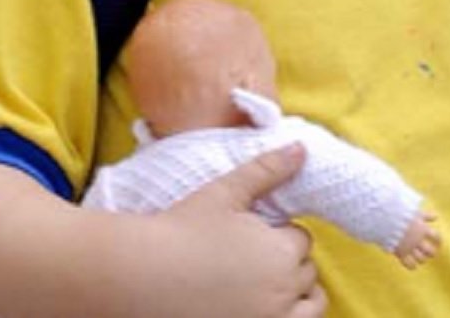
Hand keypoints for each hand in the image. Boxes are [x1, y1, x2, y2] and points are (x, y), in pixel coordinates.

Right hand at [150, 144, 325, 316]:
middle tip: (252, 257)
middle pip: (306, 273)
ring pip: (309, 309)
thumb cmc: (181, 231)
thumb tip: (300, 149)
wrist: (140, 276)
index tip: (254, 234)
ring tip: (264, 285)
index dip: (279, 233)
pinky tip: (255, 305)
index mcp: (280, 254)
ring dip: (296, 295)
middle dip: (287, 262)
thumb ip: (268, 170)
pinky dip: (282, 316)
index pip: (301, 239)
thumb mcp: (225, 193)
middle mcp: (282, 293)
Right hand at [393, 210, 440, 269]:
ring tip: (421, 258)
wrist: (386, 220)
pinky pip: (409, 264)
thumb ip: (426, 215)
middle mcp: (418, 240)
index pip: (436, 237)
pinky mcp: (401, 253)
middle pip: (430, 251)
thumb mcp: (415, 212)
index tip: (438, 242)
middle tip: (430, 253)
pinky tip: (412, 265)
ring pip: (421, 259)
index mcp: (423, 229)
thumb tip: (436, 216)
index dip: (438, 241)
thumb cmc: (401, 214)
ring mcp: (410, 248)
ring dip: (422, 259)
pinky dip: (412, 266)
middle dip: (431, 253)